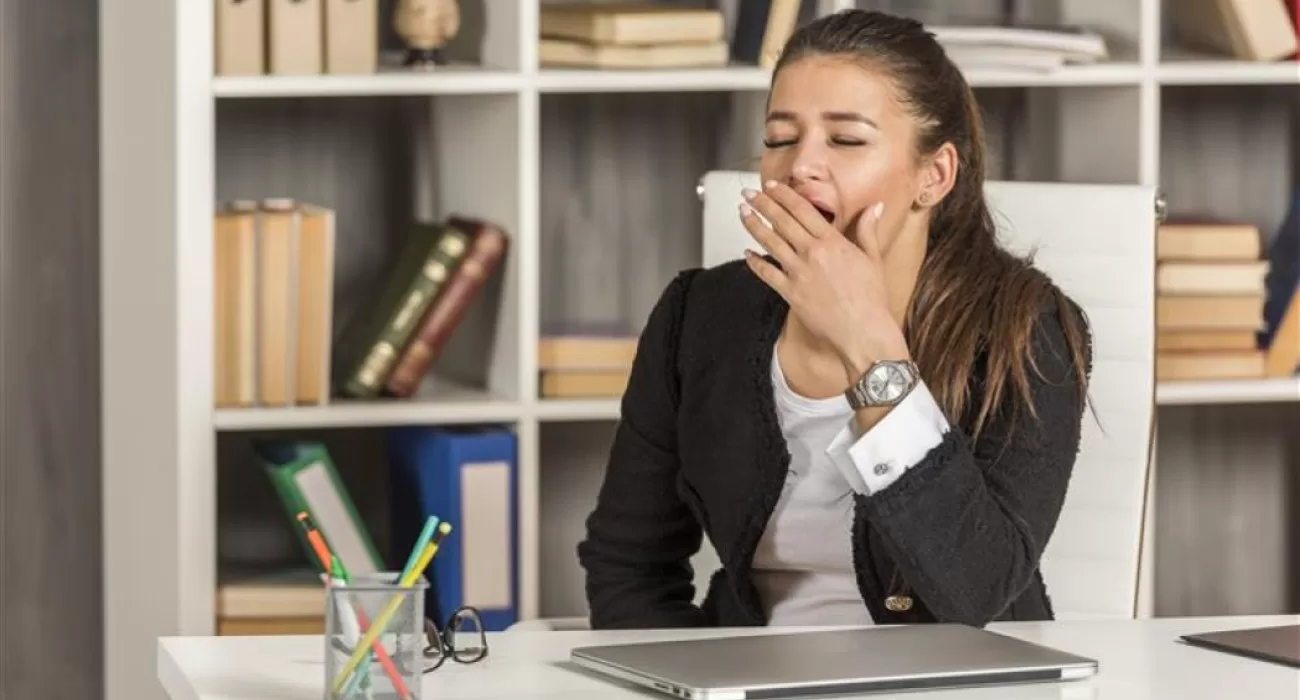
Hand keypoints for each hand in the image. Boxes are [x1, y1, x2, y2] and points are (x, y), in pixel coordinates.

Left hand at [740, 181, 909, 379]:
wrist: (863, 330)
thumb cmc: (872, 298)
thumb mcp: (873, 259)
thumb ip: (868, 230)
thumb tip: (875, 207)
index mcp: (832, 242)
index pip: (803, 210)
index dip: (784, 196)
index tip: (771, 186)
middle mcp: (812, 253)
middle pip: (781, 222)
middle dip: (762, 204)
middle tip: (747, 194)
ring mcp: (799, 273)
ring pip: (770, 243)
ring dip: (753, 226)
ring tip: (742, 214)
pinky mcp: (790, 293)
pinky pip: (767, 274)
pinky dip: (754, 263)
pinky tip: (747, 254)